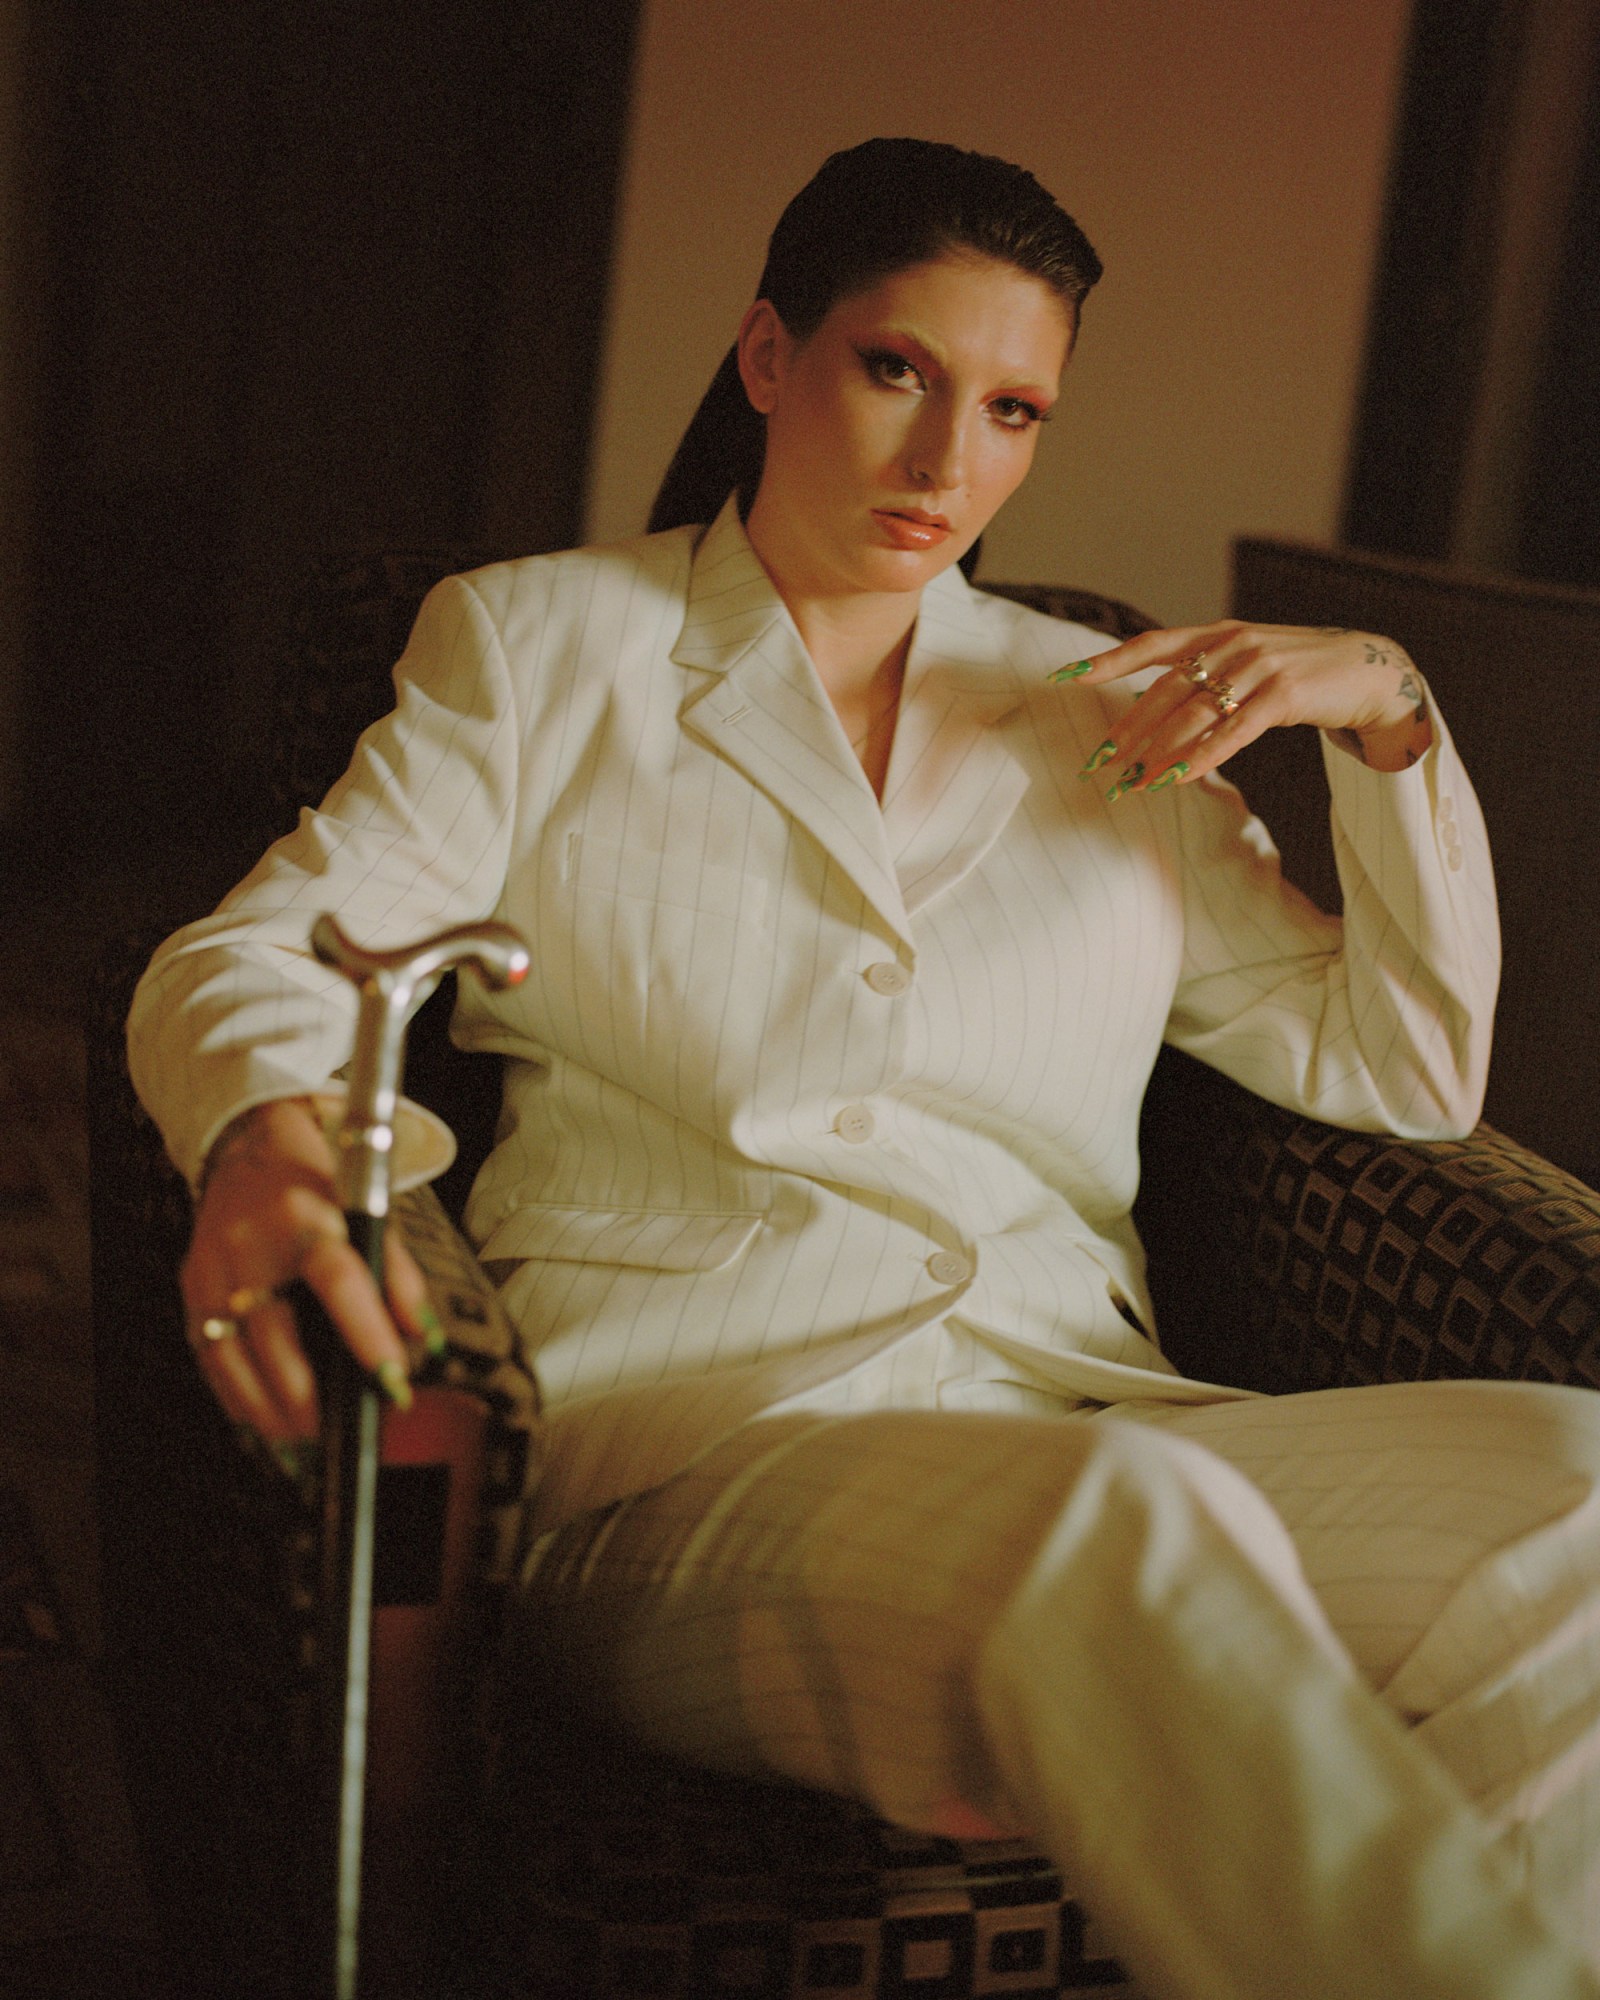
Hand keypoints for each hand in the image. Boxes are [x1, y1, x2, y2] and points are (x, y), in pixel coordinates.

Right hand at [180, 1097, 433, 1442]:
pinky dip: (237, 1395)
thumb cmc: (317, 1186)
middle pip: (275, 1331)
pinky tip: (263, 1420)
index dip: (367, 1332)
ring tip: (305, 1435)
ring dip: (269, 1407)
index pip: (337, 1278)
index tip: (392, 1377)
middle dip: (307, 1392)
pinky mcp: (191, 1288)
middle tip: (339, 1426)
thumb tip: (424, 1339)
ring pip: (233, 1355)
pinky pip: (209, 1355)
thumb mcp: (366, 1213)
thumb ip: (397, 1275)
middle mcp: (250, 1243)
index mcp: (303, 1216)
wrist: (247, 1147)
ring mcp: (212, 1268)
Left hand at [1058, 620, 1431, 796]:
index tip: (1064, 678)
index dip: (1107, 662)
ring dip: (1158, 754)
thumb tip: (1152, 705)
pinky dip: (1202, 757)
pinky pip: (1233, 732)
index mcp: (1216, 634)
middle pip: (1164, 692)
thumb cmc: (1299, 672)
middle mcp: (1231, 645)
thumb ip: (1203, 675)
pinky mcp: (1284, 695)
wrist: (1368, 669)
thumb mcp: (1246, 663)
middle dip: (1126, 732)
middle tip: (1097, 765)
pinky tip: (1177, 778)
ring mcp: (1258, 667)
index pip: (1150, 645)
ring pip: (1193, 716)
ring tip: (1131, 784)